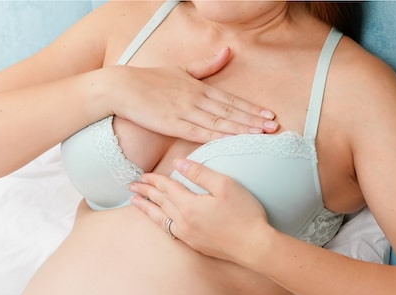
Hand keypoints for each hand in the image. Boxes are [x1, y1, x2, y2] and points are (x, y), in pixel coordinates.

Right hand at [106, 48, 278, 142]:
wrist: (121, 87)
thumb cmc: (149, 80)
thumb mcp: (181, 69)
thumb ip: (206, 66)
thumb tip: (228, 52)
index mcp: (199, 87)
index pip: (231, 100)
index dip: (251, 109)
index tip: (269, 115)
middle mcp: (196, 99)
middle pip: (230, 111)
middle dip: (253, 120)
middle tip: (273, 127)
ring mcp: (185, 112)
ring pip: (219, 122)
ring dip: (241, 129)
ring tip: (260, 134)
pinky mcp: (172, 124)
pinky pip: (199, 133)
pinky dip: (217, 137)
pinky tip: (231, 141)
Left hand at [129, 159, 270, 262]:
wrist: (255, 247)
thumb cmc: (245, 214)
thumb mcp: (225, 185)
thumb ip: (200, 173)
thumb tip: (178, 163)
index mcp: (189, 205)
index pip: (166, 188)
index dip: (154, 179)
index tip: (143, 175)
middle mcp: (183, 222)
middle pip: (160, 203)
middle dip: (145, 192)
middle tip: (132, 186)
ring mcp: (188, 236)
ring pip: (160, 219)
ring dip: (147, 209)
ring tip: (136, 203)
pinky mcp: (195, 245)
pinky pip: (170, 231)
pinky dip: (160, 222)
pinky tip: (160, 220)